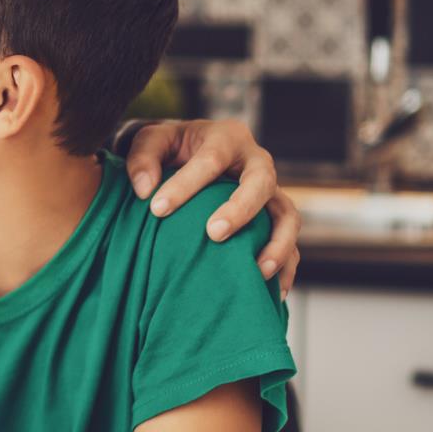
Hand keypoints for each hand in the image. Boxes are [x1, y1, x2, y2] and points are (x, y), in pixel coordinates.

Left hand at [124, 118, 301, 295]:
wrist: (189, 152)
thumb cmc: (168, 148)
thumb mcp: (150, 141)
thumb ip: (142, 158)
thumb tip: (143, 189)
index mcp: (226, 138)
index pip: (210, 159)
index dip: (185, 184)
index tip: (157, 209)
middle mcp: (255, 162)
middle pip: (261, 183)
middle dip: (241, 209)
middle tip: (213, 234)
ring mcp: (270, 192)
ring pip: (287, 216)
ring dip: (277, 244)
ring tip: (257, 271)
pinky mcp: (274, 218)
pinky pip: (290, 242)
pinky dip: (287, 267)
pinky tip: (273, 293)